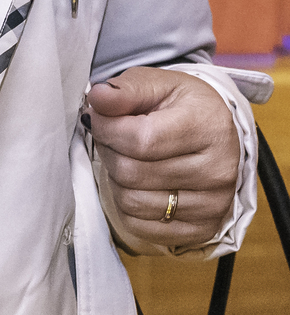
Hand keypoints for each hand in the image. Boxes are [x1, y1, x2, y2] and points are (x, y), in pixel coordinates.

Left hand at [88, 66, 239, 252]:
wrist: (216, 134)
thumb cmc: (182, 107)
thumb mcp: (157, 84)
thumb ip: (124, 90)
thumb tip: (96, 98)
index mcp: (208, 126)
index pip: (140, 140)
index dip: (107, 129)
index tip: (99, 118)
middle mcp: (217, 170)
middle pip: (131, 173)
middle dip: (109, 152)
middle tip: (113, 138)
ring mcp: (213, 204)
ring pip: (131, 201)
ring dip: (116, 179)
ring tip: (127, 159)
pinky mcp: (202, 230)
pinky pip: (140, 226)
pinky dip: (128, 206)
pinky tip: (139, 184)